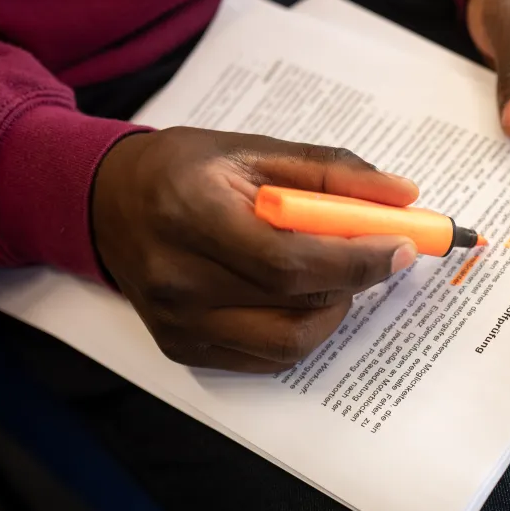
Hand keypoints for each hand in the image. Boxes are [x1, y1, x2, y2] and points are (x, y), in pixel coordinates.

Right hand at [91, 127, 418, 372]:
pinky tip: (300, 297)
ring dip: (331, 311)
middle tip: (376, 253)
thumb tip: (403, 196)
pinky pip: (267, 358)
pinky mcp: (182, 349)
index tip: (400, 245)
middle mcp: (178, 279)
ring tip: (330, 274)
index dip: (354, 260)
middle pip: (295, 305)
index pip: (288, 260)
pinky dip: (301, 331)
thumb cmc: (184, 173)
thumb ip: (330, 172)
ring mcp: (178, 323)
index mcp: (191, 215)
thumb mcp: (253, 152)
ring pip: (289, 342)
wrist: (106, 204)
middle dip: (354, 281)